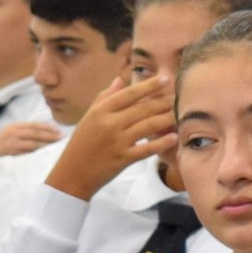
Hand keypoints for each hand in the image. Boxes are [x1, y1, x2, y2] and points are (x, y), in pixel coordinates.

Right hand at [0, 122, 63, 170]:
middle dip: (49, 135)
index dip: (46, 127)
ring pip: (32, 142)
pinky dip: (37, 152)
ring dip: (45, 144)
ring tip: (55, 145)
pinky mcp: (10, 152)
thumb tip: (45, 134)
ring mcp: (11, 142)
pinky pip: (27, 152)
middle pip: (34, 132)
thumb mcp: (11, 135)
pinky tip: (45, 153)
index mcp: (13, 126)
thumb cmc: (2, 147)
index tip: (57, 130)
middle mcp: (12, 132)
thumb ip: (24, 133)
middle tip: (60, 137)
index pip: (33, 125)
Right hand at [46, 76, 175, 201]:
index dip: (149, 85)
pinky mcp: (124, 159)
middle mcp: (110, 124)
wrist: (72, 173)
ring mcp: (118, 142)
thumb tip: (120, 79)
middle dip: (163, 101)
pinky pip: (147, 149)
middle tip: (178, 95)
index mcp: (101, 111)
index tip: (165, 79)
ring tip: (180, 112)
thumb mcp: (89, 116)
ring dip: (167, 118)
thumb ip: (105, 96)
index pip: (129, 94)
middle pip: (143, 108)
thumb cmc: (81, 143)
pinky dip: (161, 143)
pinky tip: (174, 137)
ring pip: (148, 126)